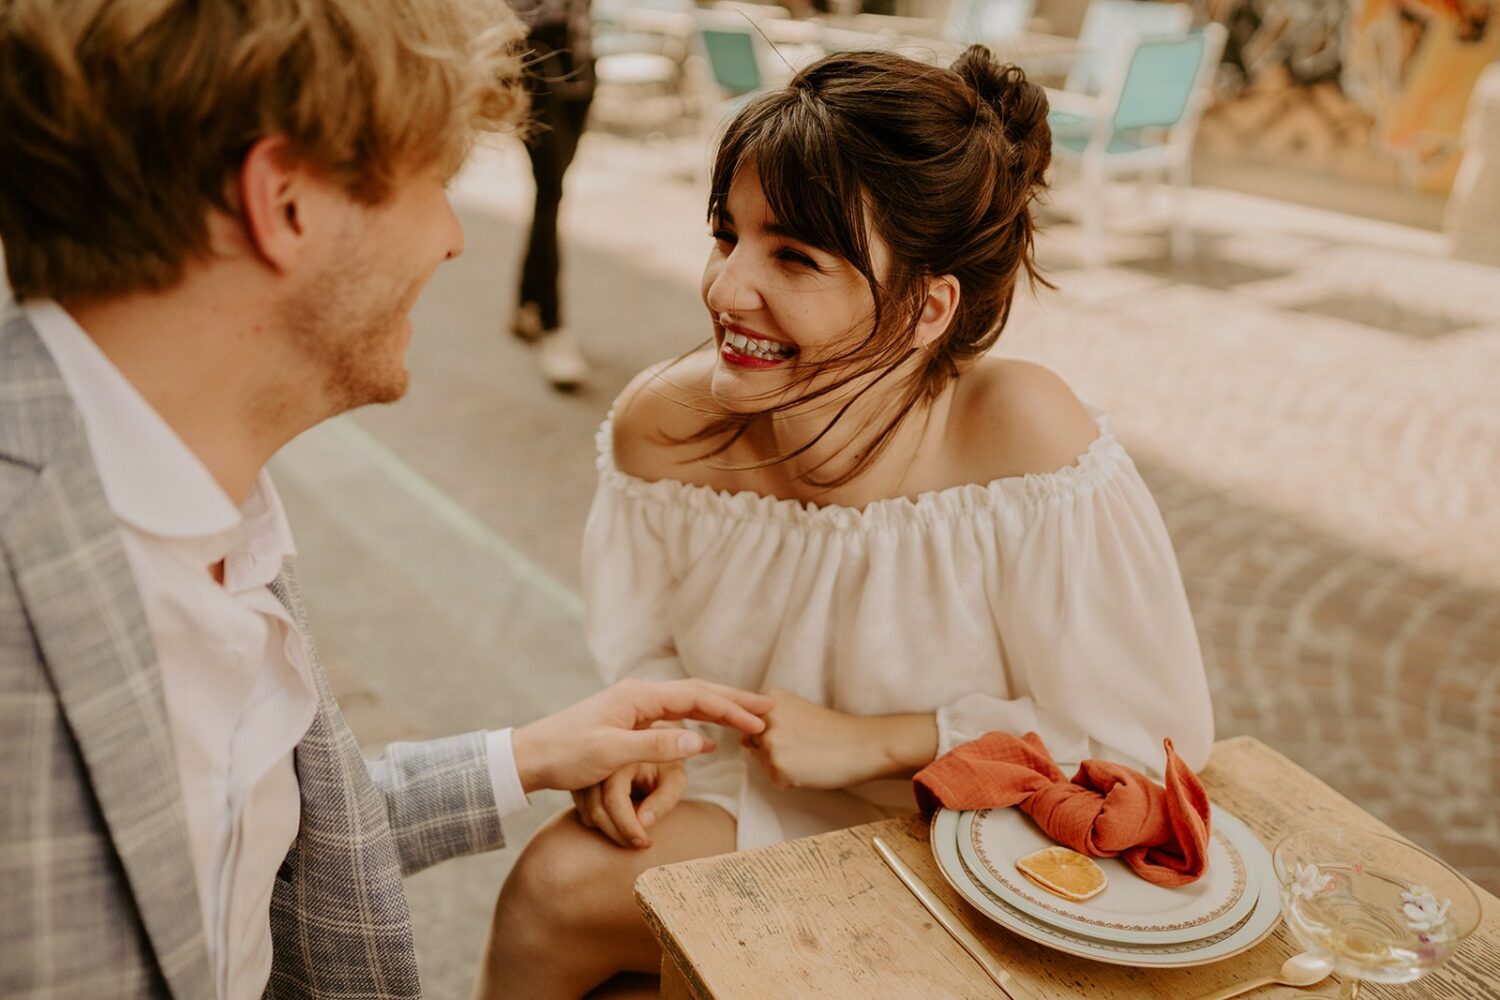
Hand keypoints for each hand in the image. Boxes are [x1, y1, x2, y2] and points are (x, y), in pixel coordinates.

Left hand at [512, 678, 770, 793]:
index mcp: (639, 697)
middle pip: (699, 693)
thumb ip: (655, 746)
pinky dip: (701, 718)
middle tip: (770, 707)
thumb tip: (701, 742)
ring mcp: (637, 707)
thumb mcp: (610, 753)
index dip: (731, 709)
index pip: (697, 698)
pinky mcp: (632, 722)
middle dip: (735, 700)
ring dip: (721, 707)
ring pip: (690, 702)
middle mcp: (641, 696)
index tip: (759, 722)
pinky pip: (677, 714)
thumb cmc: (566, 754)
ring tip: (751, 714)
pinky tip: (712, 728)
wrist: (532, 756)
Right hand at [572, 759, 685, 848]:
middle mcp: (597, 761)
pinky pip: (584, 811)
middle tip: (640, 844)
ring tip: (634, 831)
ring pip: (588, 813)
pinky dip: (601, 822)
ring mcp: (586, 771)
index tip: (644, 842)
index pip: (614, 798)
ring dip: (610, 830)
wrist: (654, 749)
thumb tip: (643, 823)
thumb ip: (664, 799)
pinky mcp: (580, 781)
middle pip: (597, 809)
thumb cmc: (667, 767)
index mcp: (622, 754)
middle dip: (618, 833)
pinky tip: (622, 819)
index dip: (628, 826)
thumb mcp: (674, 779)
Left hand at [745, 689, 937, 790]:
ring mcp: (770, 741)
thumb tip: (740, 740)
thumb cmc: (833, 730)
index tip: (800, 730)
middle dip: (776, 750)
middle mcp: (764, 717)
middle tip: (807, 745)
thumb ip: (767, 722)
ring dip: (782, 766)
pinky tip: (810, 769)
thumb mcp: (796, 712)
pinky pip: (775, 780)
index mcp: (769, 698)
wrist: (863, 744)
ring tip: (809, 756)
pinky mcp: (777, 765)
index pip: (753, 724)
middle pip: (754, 744)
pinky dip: (790, 781)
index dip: (779, 732)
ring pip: (763, 763)